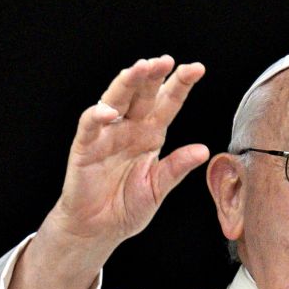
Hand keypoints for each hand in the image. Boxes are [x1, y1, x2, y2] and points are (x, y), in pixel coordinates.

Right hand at [45, 55, 208, 254]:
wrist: (99, 228)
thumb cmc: (127, 206)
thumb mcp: (158, 187)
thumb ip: (177, 168)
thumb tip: (203, 150)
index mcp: (150, 134)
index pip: (168, 103)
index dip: (180, 85)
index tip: (196, 68)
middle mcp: (129, 128)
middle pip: (142, 94)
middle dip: (153, 75)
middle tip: (165, 60)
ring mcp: (106, 135)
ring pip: (115, 100)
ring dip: (126, 83)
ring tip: (140, 68)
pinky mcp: (84, 147)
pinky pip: (90, 127)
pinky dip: (97, 116)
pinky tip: (109, 110)